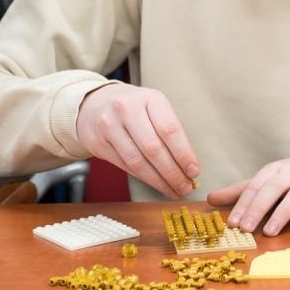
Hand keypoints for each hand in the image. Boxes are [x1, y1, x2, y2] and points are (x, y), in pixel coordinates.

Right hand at [75, 83, 199, 198]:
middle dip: (172, 173)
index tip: (194, 171)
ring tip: (174, 191)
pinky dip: (143, 178)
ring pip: (137, 161)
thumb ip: (170, 130)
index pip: (170, 130)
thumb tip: (189, 165)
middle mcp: (127, 110)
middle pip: (153, 148)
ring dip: (158, 181)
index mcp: (149, 98)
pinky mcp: (98, 143)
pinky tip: (156, 184)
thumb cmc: (135, 108)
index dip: (183, 154)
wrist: (95, 104)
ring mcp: (109, 126)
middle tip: (186, 188)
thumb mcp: (154, 107)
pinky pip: (125, 166)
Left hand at [207, 150, 289, 236]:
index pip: (258, 184)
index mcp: (279, 169)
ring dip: (283, 212)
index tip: (231, 223)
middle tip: (245, 228)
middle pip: (275, 187)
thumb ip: (244, 190)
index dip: (244, 203)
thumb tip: (210, 198)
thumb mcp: (273, 179)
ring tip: (270, 232)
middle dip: (259, 207)